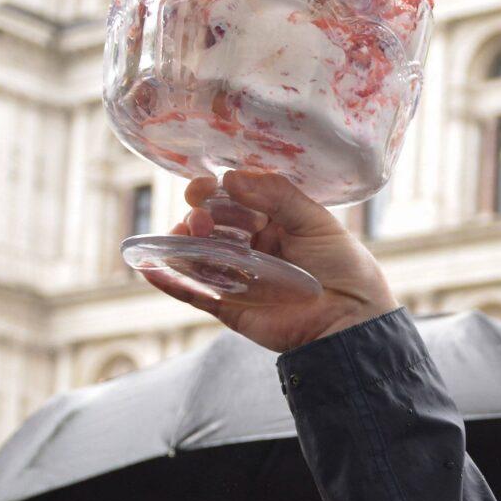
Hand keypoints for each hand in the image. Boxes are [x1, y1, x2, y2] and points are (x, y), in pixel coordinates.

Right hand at [142, 170, 398, 353]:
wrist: (352, 323)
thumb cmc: (345, 269)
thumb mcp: (316, 222)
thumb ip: (278, 195)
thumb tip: (232, 177)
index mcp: (274, 223)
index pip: (233, 200)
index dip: (214, 191)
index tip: (204, 187)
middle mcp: (252, 248)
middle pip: (211, 225)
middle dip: (200, 216)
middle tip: (200, 217)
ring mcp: (239, 277)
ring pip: (197, 255)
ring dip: (181, 242)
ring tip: (186, 235)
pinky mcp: (230, 307)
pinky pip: (194, 292)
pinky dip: (169, 280)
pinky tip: (149, 267)